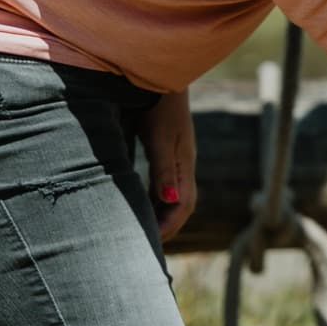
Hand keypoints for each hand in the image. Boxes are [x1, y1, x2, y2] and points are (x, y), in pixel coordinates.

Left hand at [138, 87, 196, 241]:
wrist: (160, 78)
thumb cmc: (159, 106)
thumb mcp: (160, 138)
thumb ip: (165, 169)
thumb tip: (170, 201)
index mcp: (185, 163)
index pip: (183, 205)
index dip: (168, 226)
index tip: (149, 243)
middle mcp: (184, 164)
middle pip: (181, 205)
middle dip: (165, 227)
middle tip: (144, 247)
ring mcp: (177, 158)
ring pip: (173, 196)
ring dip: (160, 215)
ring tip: (141, 233)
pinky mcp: (167, 152)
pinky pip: (165, 185)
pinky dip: (155, 200)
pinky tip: (142, 204)